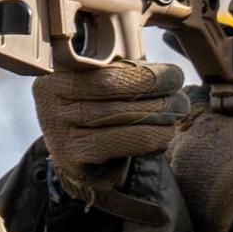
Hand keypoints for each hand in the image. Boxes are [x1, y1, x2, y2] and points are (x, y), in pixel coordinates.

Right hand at [32, 60, 188, 219]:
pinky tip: (164, 135)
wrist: (80, 160)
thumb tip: (164, 71)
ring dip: (159, 115)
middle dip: (157, 92)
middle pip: (114, 93)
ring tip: (178, 111)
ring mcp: (58, 134)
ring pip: (121, 118)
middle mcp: (50, 105)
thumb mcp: (100, 86)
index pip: (107, 74)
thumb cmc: (97, 114)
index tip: (173, 75)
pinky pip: (121, 144)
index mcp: (55, 77)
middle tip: (182, 96)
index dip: (145, 74)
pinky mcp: (73, 160)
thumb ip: (120, 72)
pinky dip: (149, 138)